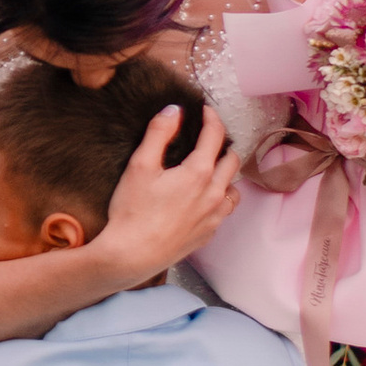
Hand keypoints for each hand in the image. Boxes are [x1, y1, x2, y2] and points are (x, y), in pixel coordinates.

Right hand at [98, 102, 240, 280]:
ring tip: (209, 169)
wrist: (132, 255)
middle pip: (232, 160)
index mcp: (199, 173)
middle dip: (222, 144)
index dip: (211, 118)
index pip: (215, 135)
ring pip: (233, 187)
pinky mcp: (208, 233)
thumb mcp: (139, 165)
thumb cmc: (133, 212)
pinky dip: (219, 198)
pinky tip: (203, 199)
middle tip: (206, 138)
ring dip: (225, 174)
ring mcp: (214, 216)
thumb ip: (158, 133)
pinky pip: (224, 211)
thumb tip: (174, 110)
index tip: (204, 111)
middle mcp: (214, 194)